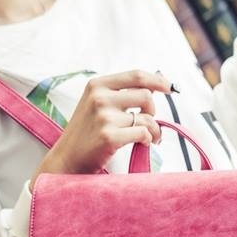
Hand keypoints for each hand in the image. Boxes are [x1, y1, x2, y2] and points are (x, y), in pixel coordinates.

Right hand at [31, 70, 173, 184]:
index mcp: (97, 85)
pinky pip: (143, 133)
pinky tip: (144, 144)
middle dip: (154, 111)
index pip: (136, 76)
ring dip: (155, 130)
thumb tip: (155, 85)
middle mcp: (100, 97)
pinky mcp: (109, 137)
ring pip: (147, 118)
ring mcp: (104, 117)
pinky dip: (148, 140)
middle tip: (150, 124)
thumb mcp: (96, 105)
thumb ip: (120, 94)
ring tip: (151, 138)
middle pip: (146, 96)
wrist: (67, 160)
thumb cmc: (86, 134)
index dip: (158, 80)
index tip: (170, 87)